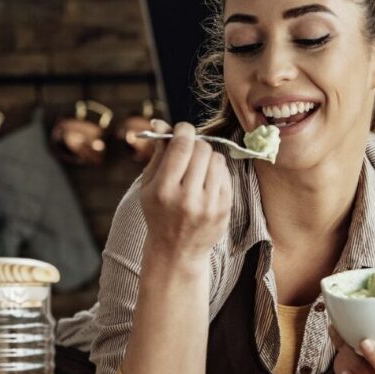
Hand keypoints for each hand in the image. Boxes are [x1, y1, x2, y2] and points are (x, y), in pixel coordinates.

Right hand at [139, 120, 232, 261]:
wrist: (177, 251)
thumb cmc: (159, 213)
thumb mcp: (149, 185)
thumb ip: (158, 153)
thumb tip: (160, 122)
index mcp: (164, 190)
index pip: (182, 146)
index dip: (183, 130)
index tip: (182, 131)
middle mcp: (188, 198)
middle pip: (202, 149)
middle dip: (195, 144)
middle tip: (188, 152)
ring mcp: (209, 205)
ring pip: (216, 159)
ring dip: (207, 157)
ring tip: (196, 169)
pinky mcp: (225, 208)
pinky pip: (226, 174)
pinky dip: (216, 171)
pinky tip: (206, 182)